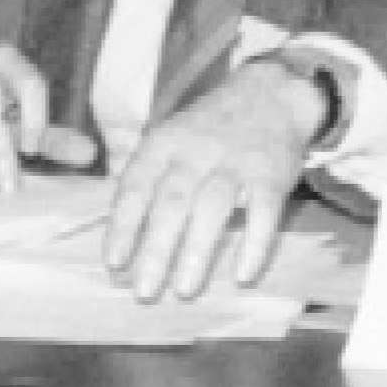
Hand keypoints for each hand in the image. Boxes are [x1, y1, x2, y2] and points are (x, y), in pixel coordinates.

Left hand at [104, 60, 317, 300]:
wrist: (271, 94)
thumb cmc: (208, 129)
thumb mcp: (168, 139)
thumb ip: (144, 181)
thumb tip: (119, 242)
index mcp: (164, 143)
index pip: (136, 186)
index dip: (124, 226)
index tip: (114, 263)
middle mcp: (197, 151)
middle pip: (172, 202)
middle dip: (156, 249)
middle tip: (145, 292)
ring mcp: (236, 162)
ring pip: (212, 207)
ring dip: (197, 251)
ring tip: (184, 290)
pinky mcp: (272, 174)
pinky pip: (263, 212)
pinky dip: (254, 244)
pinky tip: (242, 275)